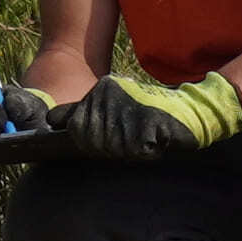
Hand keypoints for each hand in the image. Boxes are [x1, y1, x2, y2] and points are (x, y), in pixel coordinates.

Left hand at [46, 65, 241, 164]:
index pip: (75, 128)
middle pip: (93, 142)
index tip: (100, 138)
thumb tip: (50, 121)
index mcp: (100, 90)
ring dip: (129, 150)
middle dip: (109, 148)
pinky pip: (135, 151)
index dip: (86, 141)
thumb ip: (81, 112)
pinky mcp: (146, 120)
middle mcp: (109, 95)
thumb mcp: (111, 105)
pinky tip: (155, 140)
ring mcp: (127, 107)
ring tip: (144, 136)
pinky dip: (146, 151)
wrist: (191, 110)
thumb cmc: (148, 111)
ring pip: (113, 148)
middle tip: (131, 138)